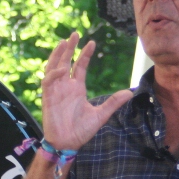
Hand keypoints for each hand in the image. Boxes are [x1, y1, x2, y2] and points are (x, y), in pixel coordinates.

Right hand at [40, 32, 133, 149]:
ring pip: (54, 67)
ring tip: (64, 42)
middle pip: (65, 61)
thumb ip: (113, 102)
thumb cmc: (81, 131)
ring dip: (57, 55)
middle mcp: (65, 86)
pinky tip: (62, 69)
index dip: (84, 54)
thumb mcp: (101, 115)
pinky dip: (53, 73)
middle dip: (69, 48)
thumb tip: (130, 92)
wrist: (68, 144)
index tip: (91, 42)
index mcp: (77, 88)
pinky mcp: (48, 97)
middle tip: (75, 34)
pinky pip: (48, 81)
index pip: (79, 66)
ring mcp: (56, 91)